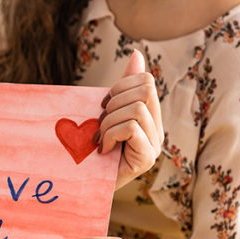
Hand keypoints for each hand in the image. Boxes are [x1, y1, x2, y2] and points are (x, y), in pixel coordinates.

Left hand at [97, 49, 163, 189]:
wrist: (82, 184)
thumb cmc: (90, 149)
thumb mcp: (104, 114)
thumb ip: (121, 88)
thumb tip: (136, 53)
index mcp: (149, 117)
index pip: (146, 81)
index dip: (121, 86)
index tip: (103, 105)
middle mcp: (157, 130)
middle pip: (146, 90)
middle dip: (115, 101)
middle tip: (100, 122)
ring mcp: (154, 145)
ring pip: (137, 109)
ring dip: (109, 121)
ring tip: (99, 139)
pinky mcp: (147, 158)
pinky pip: (131, 128)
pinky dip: (110, 134)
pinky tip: (102, 149)